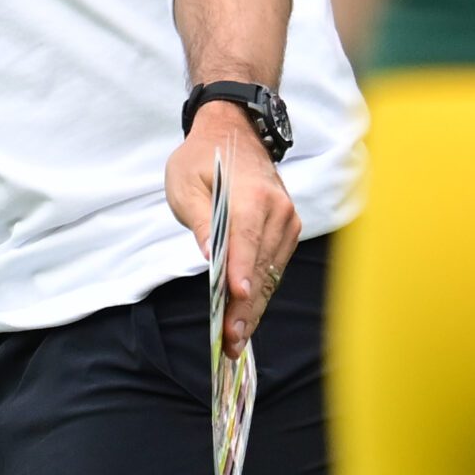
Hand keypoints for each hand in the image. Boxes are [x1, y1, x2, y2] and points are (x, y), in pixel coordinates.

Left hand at [164, 103, 299, 357]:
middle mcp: (277, 210)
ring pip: (270, 273)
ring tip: (236, 341)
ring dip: (254, 308)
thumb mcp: (187, 184)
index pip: (246, 239)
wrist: (233, 132)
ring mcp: (287, 221)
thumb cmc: (203, 158)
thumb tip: (212, 258)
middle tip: (230, 343)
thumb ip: (201, 222)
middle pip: (260, 266)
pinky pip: (274, 268)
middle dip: (245, 307)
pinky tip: (246, 317)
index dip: (241, 272)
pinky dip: (260, 293)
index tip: (236, 300)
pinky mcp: (287, 230)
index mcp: (251, 196)